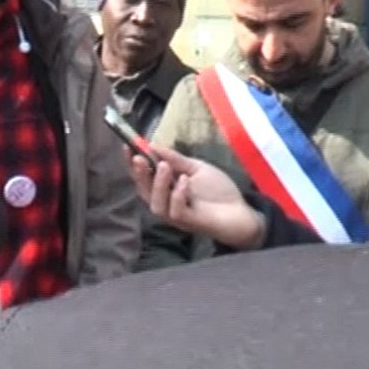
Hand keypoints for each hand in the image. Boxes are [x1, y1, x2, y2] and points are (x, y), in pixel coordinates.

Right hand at [129, 146, 265, 250]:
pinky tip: (184, 181)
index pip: (142, 177)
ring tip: (165, 166)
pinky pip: (175, 211)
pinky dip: (177, 195)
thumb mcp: (197, 168)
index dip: (132, 163)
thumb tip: (154, 145)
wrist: (240, 212)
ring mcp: (175, 214)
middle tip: (140, 158)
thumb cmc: (218, 191)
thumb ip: (176, 159)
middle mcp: (165, 202)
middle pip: (143, 190)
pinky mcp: (188, 222)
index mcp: (165, 189)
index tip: (127, 146)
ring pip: (156, 203)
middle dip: (139, 173)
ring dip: (158, 183)